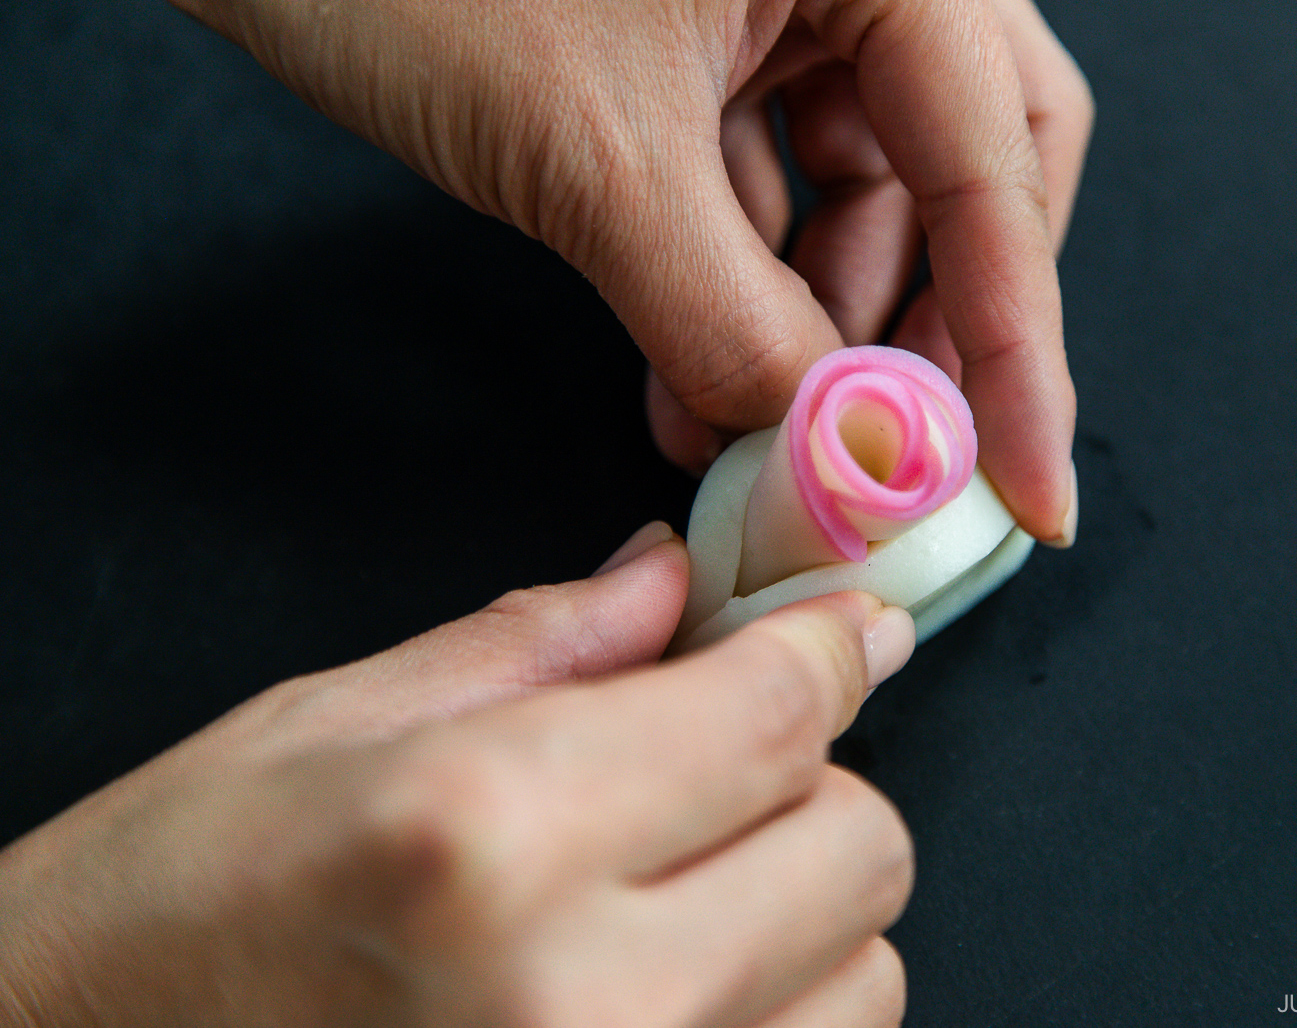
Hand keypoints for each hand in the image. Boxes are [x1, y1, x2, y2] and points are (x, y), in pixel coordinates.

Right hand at [0, 525, 916, 1026]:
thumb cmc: (162, 923)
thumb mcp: (321, 729)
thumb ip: (539, 646)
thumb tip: (675, 580)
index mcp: (484, 834)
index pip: (773, 715)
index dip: (828, 650)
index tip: (844, 631)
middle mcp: (578, 1000)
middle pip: (858, 848)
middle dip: (805, 780)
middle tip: (708, 770)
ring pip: (865, 977)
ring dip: (798, 913)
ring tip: (671, 899)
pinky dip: (776, 1012)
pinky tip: (667, 987)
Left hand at [125, 0, 1088, 544]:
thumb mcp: (600, 161)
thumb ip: (735, 323)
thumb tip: (831, 447)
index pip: (998, 159)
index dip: (1018, 347)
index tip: (1030, 486)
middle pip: (969, 164)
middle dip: (931, 324)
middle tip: (900, 454)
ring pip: (868, 187)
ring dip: (819, 325)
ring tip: (757, 437)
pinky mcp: (716, 35)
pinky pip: (773, 182)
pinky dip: (749, 286)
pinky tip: (698, 381)